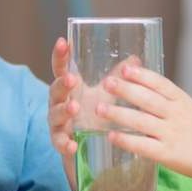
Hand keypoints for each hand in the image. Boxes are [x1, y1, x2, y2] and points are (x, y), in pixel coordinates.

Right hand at [47, 38, 139, 156]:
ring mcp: (58, 123)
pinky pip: (59, 142)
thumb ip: (117, 78)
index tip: (63, 42)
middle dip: (62, 83)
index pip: (61, 68)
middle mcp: (59, 103)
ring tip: (74, 108)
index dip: (60, 55)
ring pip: (55, 115)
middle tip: (72, 78)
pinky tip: (72, 144)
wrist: (88, 148)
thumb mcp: (105, 95)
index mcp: (70, 88)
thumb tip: (136, 59)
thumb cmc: (94, 115)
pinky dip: (64, 143)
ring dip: (63, 110)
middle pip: (55, 89)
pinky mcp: (61, 142)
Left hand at [98, 65, 191, 178]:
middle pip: (148, 100)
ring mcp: (171, 134)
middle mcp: (176, 115)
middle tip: (107, 83)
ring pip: (142, 121)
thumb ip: (162, 94)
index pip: (160, 84)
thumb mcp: (184, 105)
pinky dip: (126, 140)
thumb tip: (135, 73)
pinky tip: (111, 136)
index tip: (125, 69)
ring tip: (99, 109)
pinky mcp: (167, 154)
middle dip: (126, 90)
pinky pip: (144, 145)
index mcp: (180, 100)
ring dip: (119, 114)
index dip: (142, 76)